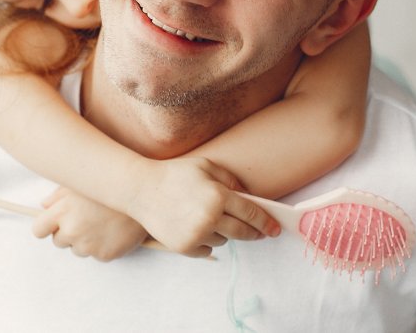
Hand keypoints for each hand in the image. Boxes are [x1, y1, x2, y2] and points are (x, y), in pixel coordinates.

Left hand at [31, 187, 148, 261]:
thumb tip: (44, 206)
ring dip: (84, 240)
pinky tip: (112, 231)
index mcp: (62, 212)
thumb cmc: (109, 185)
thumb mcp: (81, 182)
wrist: (143, 194)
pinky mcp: (104, 255)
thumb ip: (57, 195)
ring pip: (77, 249)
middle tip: (86, 219)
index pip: (38, 230)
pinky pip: (96, 254)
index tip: (54, 224)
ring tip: (101, 223)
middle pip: (58, 241)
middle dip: (68, 232)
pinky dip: (101, 246)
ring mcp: (89, 245)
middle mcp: (72, 230)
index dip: (46, 226)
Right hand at [125, 157, 279, 256]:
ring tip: (210, 219)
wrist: (140, 190)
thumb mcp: (205, 166)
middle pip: (243, 232)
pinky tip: (196, 227)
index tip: (275, 229)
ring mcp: (196, 235)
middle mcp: (210, 218)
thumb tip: (248, 197)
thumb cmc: (174, 174)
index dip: (266, 222)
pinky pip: (207, 249)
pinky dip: (206, 241)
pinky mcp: (184, 247)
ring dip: (224, 232)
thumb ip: (230, 179)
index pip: (251, 212)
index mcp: (218, 196)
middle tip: (260, 233)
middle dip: (255, 233)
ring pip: (224, 240)